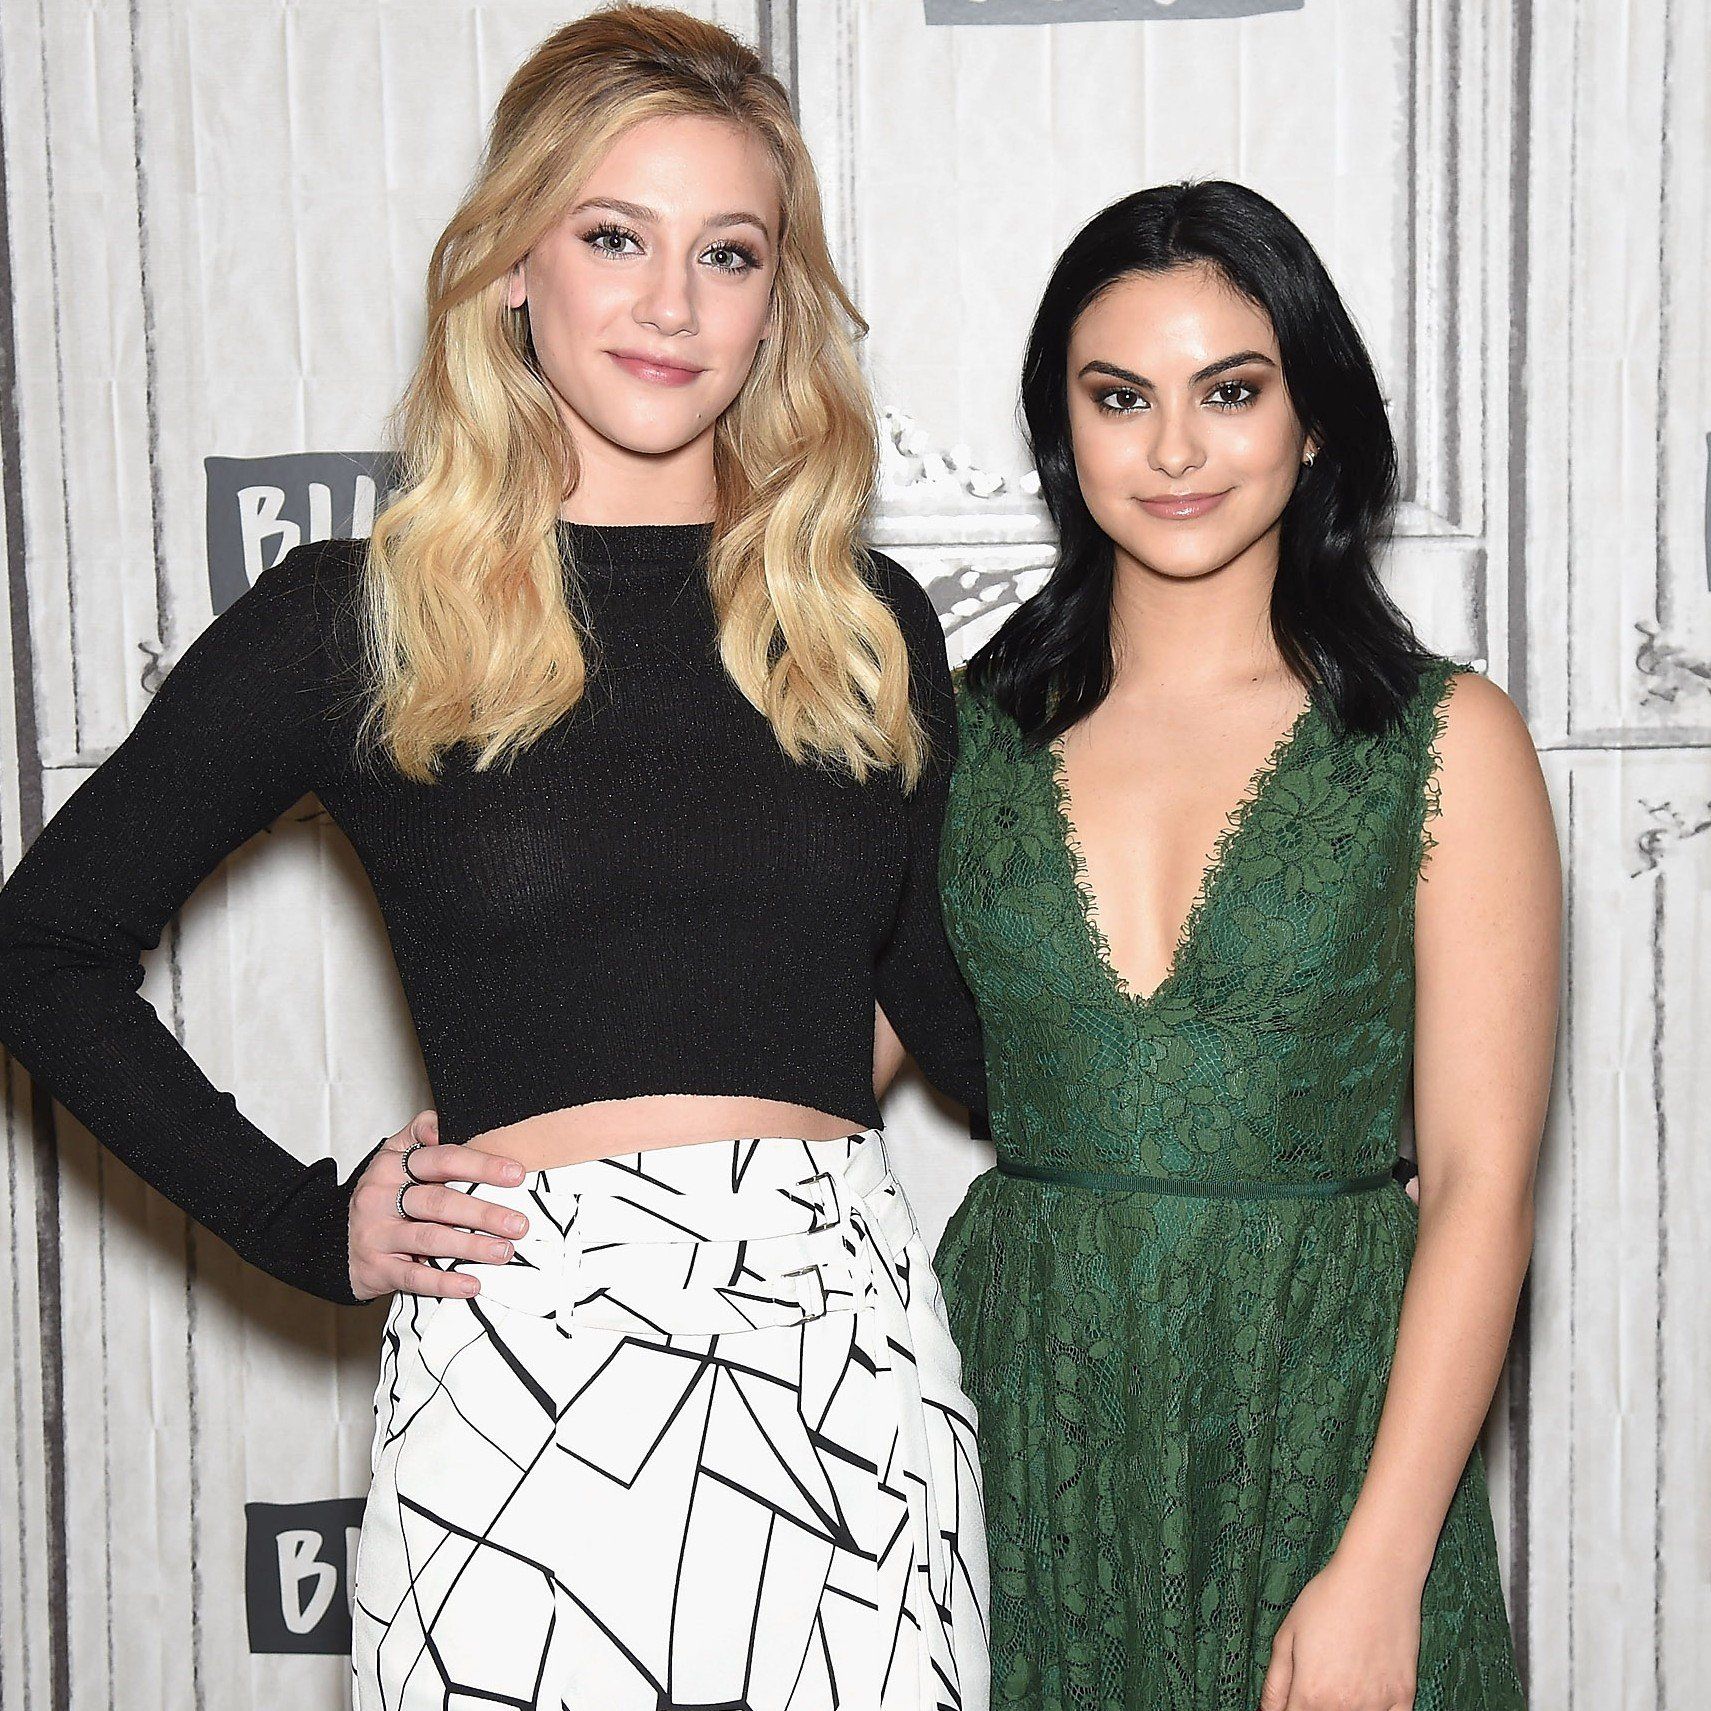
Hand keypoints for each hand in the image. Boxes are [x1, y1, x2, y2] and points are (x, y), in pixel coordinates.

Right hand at [346, 1110, 529, 1303]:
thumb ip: (421, 1132)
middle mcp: (381, 1197)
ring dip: (472, 1246)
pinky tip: (471, 1284)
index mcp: (392, 1165)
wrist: (333, 1237)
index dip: (481, 1165)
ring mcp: (376, 1234)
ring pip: (429, 1238)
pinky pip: (413, 1276)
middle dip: (484, 1213)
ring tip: (504, 1251)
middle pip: (439, 1202)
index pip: (442, 1160)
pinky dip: (444, 1282)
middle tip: (519, 1223)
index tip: (516, 1175)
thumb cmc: (381, 1195)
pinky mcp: (375, 1268)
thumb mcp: (394, 1155)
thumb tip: (443, 1123)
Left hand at [1258, 1548, 1420, 1710]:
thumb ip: (1275, 1684)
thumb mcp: (1286, 1636)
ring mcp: (1377, 1706)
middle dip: (1313, 1706)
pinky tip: (1368, 1693)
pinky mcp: (1404, 1698)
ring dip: (1343, 1709)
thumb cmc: (1327, 1599)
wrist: (1376, 1577)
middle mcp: (1344, 1708)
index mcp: (1310, 1694)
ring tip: (1341, 1680)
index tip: (1294, 1699)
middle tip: (1318, 1683)